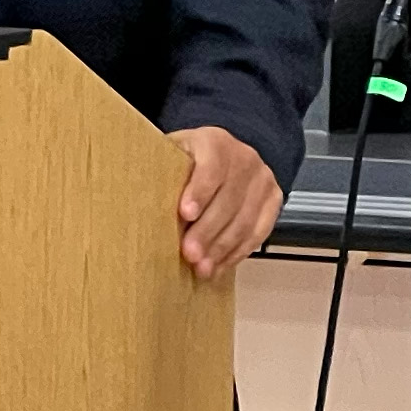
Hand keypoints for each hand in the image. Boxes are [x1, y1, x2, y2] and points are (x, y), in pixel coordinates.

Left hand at [167, 124, 282, 278]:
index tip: (185, 213)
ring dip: (222, 248)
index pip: (211, 166)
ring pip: (245, 220)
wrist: (226, 153)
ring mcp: (262, 180)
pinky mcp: (273, 201)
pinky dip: (237, 252)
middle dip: (208, 231)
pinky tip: (219, 266)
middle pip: (229, 199)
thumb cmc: (188, 158)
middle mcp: (244, 159)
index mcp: (214, 142)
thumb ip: (161, 172)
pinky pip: (259, 231)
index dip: (199, 191)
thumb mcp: (171, 153)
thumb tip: (137, 201)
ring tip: (202, 268)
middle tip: (189, 254)